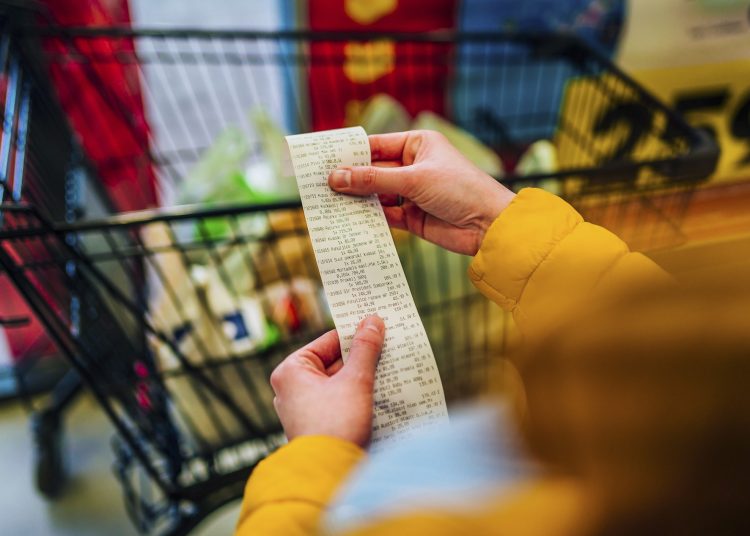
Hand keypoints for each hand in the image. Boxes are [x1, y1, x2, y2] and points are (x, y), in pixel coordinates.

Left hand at [270, 315, 385, 447]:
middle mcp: (291, 388)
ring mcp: (302, 409)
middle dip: (361, 359)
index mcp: (291, 370)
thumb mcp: (355, 380)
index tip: (377, 328)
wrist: (330, 474)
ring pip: (337, 383)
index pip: (328, 341)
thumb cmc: (335, 425)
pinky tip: (379, 394)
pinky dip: (356, 396)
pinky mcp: (315, 426)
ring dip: (362, 378)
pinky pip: (338, 401)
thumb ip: (366, 349)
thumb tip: (373, 321)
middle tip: (388, 349)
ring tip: (388, 371)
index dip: (355, 334)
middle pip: (333, 362)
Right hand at [328, 130, 515, 255]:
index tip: (323, 160)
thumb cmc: (460, 189)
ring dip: (357, 199)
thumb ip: (373, 180)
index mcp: (417, 145)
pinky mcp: (412, 217)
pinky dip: (369, 218)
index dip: (350, 153)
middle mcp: (413, 166)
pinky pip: (384, 215)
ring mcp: (412, 193)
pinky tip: (350, 220)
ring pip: (376, 194)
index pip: (375, 146)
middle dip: (350, 179)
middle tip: (319, 185)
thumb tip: (336, 178)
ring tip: (329, 204)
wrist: (489, 226)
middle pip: (372, 171)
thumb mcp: (413, 180)